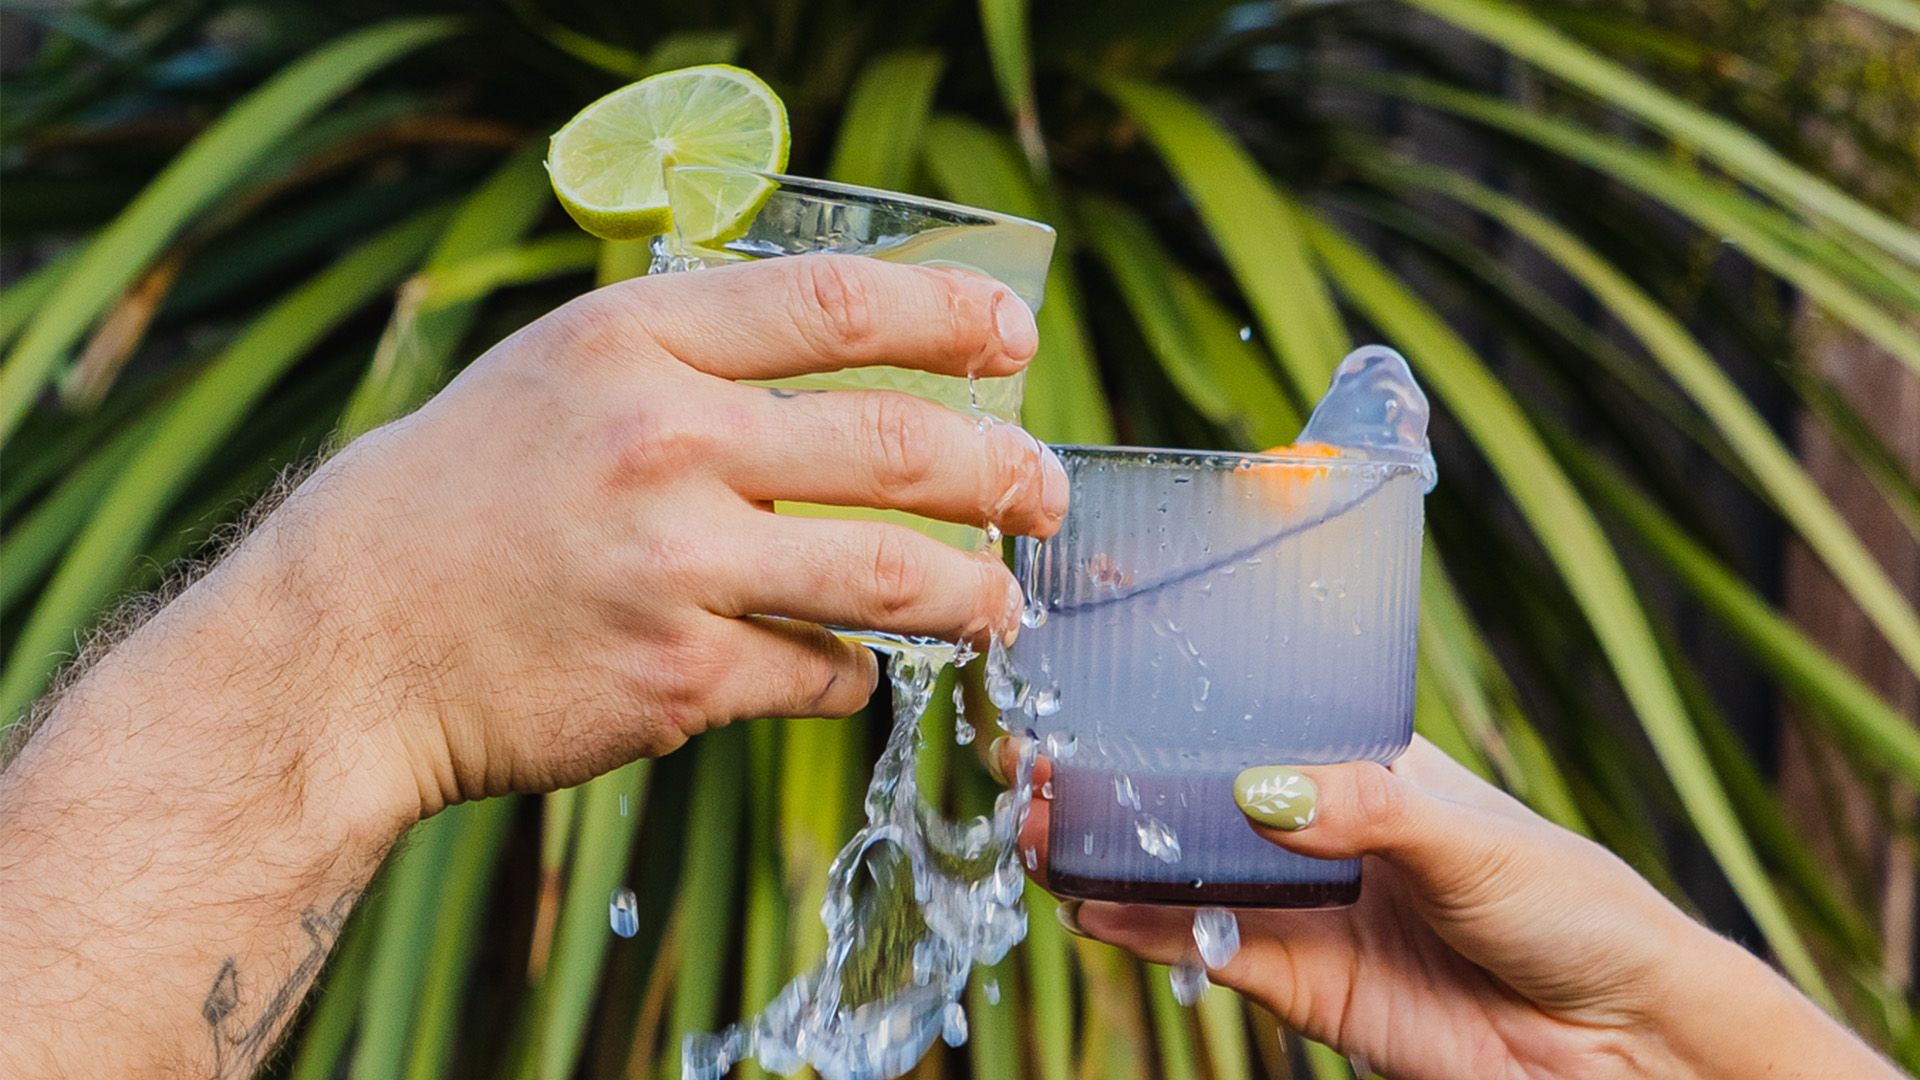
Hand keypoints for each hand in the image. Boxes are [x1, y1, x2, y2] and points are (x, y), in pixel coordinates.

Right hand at [0, 254, 1065, 1078]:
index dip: (955, 320)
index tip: (1018, 342)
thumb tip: (849, 367)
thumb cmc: (459, 496)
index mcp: (636, 342)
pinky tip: (845, 666)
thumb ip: (691, 356)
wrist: (346, 642)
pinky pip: (820, 674)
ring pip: (892, 577)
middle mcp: (665, 443)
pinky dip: (849, 673)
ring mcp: (676, 567)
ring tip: (1001, 602)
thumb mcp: (558, 373)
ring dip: (972, 594)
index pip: (841, 307)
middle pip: (899, 447)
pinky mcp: (679, 678)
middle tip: (1046, 490)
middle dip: (1005, 473)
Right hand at [1008, 736, 1900, 1079]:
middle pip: (1203, 800)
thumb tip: (1260, 791)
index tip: (1103, 673)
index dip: (1182, 702)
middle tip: (1040, 759)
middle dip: (1123, 781)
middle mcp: (1327, 835)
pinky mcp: (1306, 988)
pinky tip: (1092, 901)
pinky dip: (1149, 929)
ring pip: (1188, 874)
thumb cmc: (1576, 908)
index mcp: (1371, 769)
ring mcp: (1311, 912)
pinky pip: (1210, 950)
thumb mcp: (1474, 837)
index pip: (1260, 720)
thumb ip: (1366, 811)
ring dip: (1115, 854)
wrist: (1623, 1044)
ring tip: (1040, 825)